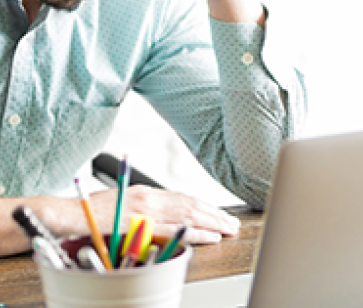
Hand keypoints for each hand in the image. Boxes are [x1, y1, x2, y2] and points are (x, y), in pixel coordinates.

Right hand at [88, 185, 239, 243]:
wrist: (65, 215)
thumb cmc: (89, 213)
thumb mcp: (121, 205)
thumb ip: (142, 210)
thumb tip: (160, 219)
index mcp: (147, 192)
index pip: (184, 198)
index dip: (205, 205)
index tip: (219, 213)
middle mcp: (150, 197)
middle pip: (192, 204)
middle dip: (215, 214)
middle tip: (232, 222)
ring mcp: (146, 209)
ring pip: (189, 214)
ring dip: (212, 222)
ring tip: (229, 229)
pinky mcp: (141, 224)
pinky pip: (175, 229)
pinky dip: (196, 232)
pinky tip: (210, 236)